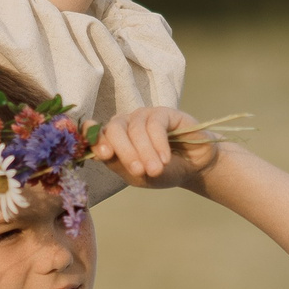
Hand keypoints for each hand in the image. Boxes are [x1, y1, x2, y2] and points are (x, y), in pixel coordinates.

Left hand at [92, 107, 219, 190]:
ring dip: (146, 152)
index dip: (94, 138)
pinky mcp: (164, 112)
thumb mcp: (138, 176)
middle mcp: (126, 124)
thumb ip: (117, 164)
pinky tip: (165, 158)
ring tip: (156, 170)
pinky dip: (159, 143)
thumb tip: (99, 153)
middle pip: (114, 129)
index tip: (101, 152)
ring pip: (136, 129)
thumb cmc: (163, 172)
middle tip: (138, 171)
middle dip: (125, 152)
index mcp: (114, 140)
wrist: (194, 168)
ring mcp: (144, 116)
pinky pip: (155, 124)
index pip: (96, 133)